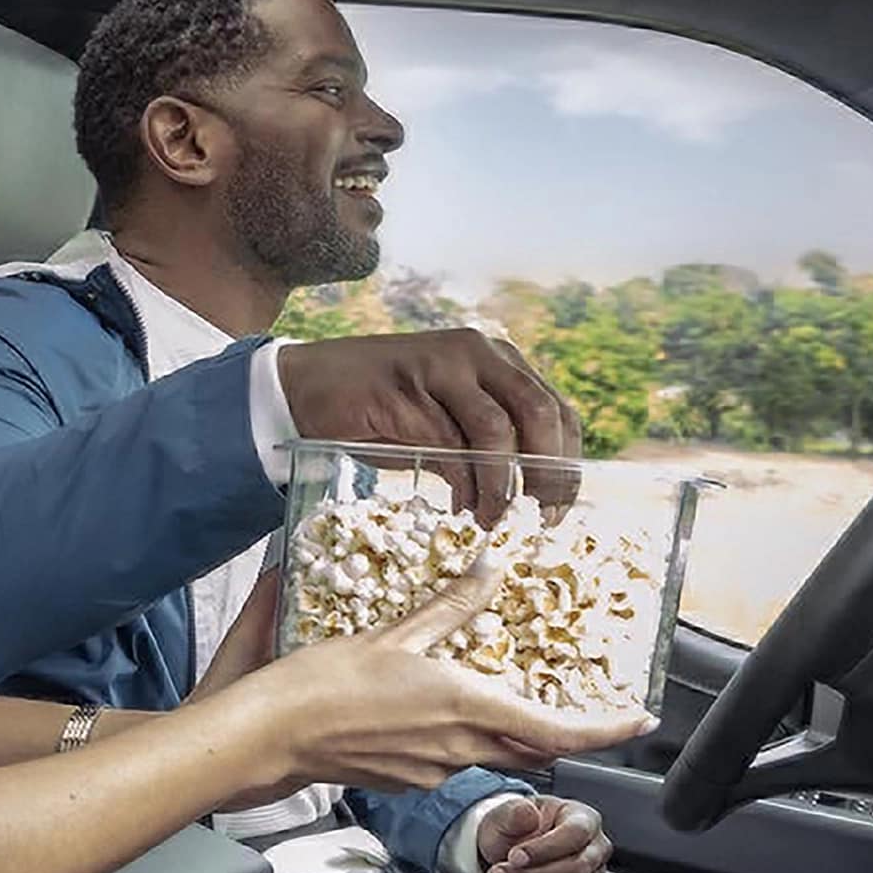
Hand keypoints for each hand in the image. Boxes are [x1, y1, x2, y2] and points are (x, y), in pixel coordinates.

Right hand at [211, 554, 650, 792]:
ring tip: (471, 688)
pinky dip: (451, 734)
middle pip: (530, 746)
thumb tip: (488, 569)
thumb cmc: (322, 685)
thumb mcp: (394, 634)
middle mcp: (457, 748)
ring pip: (486, 749)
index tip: (639, 722)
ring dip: (495, 725)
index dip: (605, 730)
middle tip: (571, 702)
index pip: (556, 731)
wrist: (268, 738)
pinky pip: (447, 758)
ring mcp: (432, 771)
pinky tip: (416, 708)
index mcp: (463, 706)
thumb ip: (449, 607)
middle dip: (554, 726)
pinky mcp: (405, 782)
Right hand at [279, 330, 583, 519]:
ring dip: (501, 484)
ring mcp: (439, 365)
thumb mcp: (448, 422)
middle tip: (537, 520)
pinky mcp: (404, 389)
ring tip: (491, 520)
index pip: (556, 408)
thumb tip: (533, 496)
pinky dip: (463, 481)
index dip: (567, 462)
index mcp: (496, 357)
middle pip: (538, 412)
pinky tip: (460, 506)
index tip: (558, 510)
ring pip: (496, 429)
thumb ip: (489, 444)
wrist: (306, 388)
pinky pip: (449, 442)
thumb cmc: (383, 411)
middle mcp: (475, 352)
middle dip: (546, 474)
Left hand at [473, 796, 611, 872]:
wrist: (507, 850)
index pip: (575, 832)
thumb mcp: (506, 814)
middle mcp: (594, 847)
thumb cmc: (514, 828)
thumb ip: (514, 812)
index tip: (515, 857)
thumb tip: (527, 813)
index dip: (545, 848)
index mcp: (583, 817)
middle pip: (578, 866)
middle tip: (503, 872)